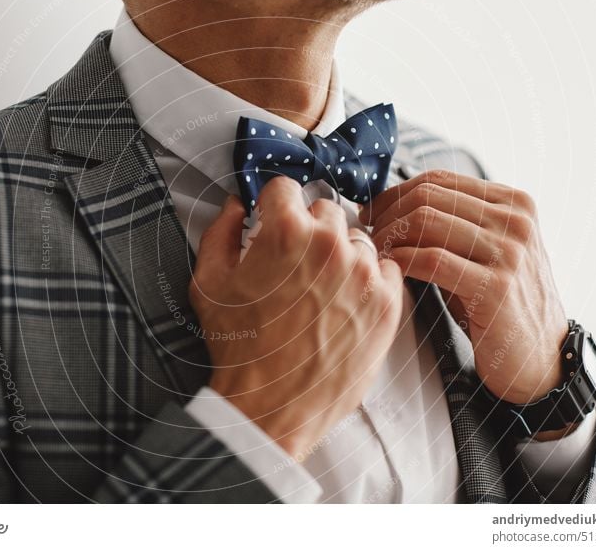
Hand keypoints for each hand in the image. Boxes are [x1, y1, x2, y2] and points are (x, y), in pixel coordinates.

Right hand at [189, 177, 402, 457]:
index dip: (274, 207)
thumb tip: (235, 204)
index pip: (286, 187)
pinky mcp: (386, 303)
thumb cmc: (238, 348)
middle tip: (294, 262)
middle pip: (326, 209)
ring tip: (320, 286)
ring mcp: (364, 274)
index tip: (273, 223)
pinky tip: (346, 299)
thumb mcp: (208, 282)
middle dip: (308, 228)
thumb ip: (220, 231)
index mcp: (286, 231)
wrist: (270, 407)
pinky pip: (386, 268)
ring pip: (357, 238)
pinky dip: (369, 277)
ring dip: (340, 252)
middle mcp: (330, 245)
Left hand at [359, 169, 567, 414]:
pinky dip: (401, 260)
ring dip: (390, 237)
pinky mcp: (496, 286)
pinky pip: (431, 260)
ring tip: (376, 255)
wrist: (539, 357)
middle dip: (387, 214)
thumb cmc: (499, 304)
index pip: (438, 179)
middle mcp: (516, 220)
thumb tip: (392, 201)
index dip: (395, 194)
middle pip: (428, 197)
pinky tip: (390, 271)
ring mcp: (509, 252)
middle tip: (368, 236)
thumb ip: (454, 222)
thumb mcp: (485, 251)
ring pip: (426, 222)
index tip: (372, 213)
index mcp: (514, 202)